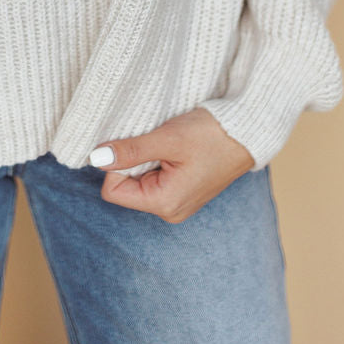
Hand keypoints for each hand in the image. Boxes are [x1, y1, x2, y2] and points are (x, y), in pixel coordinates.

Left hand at [87, 106, 253, 222]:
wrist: (247, 132)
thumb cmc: (211, 135)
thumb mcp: (167, 139)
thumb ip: (130, 151)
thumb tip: (96, 158)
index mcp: (164, 204)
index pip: (113, 190)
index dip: (117, 164)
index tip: (138, 145)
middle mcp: (169, 211)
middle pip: (125, 186)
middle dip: (132, 161)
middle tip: (157, 143)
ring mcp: (176, 203)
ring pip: (139, 180)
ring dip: (145, 158)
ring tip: (169, 145)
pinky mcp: (181, 191)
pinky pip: (154, 178)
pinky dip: (156, 160)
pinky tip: (174, 149)